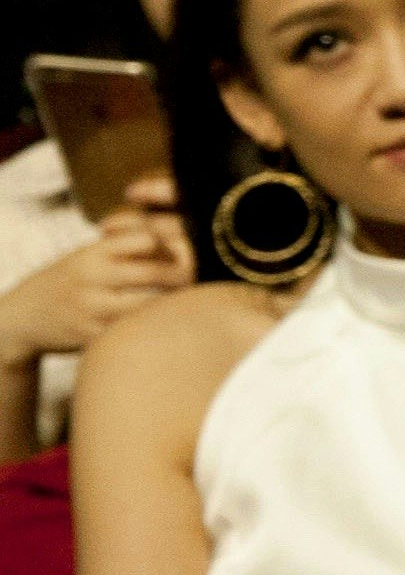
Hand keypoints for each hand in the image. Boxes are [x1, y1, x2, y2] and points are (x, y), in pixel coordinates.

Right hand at [0, 181, 190, 363]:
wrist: (25, 317)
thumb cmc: (73, 282)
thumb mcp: (91, 256)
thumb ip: (131, 248)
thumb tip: (186, 241)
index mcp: (95, 252)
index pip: (147, 239)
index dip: (179, 245)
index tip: (201, 250)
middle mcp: (92, 277)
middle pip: (155, 273)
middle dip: (188, 277)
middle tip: (210, 278)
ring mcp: (91, 308)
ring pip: (148, 306)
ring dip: (177, 304)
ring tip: (197, 302)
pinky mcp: (92, 336)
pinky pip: (133, 332)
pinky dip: (156, 328)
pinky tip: (173, 326)